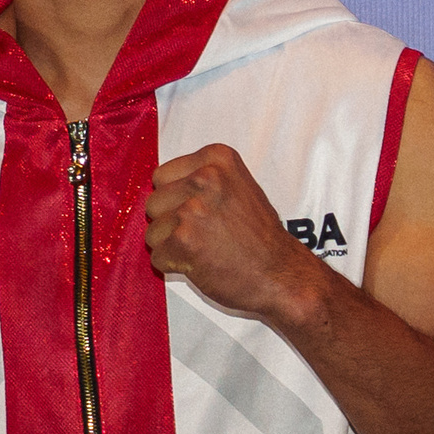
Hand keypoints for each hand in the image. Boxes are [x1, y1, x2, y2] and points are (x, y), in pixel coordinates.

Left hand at [144, 143, 334, 326]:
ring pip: (152, 231)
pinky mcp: (184, 240)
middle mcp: (205, 178)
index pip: (162, 176)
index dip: (177, 200)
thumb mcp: (236, 188)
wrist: (281, 275)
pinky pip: (157, 256)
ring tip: (206, 248)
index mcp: (217, 158)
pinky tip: (203, 263)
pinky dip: (174, 265)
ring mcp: (194, 208)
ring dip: (172, 246)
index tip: (205, 211)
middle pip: (153, 202)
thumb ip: (199, 180)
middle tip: (207, 233)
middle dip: (171, 222)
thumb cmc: (257, 236)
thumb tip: (156, 183)